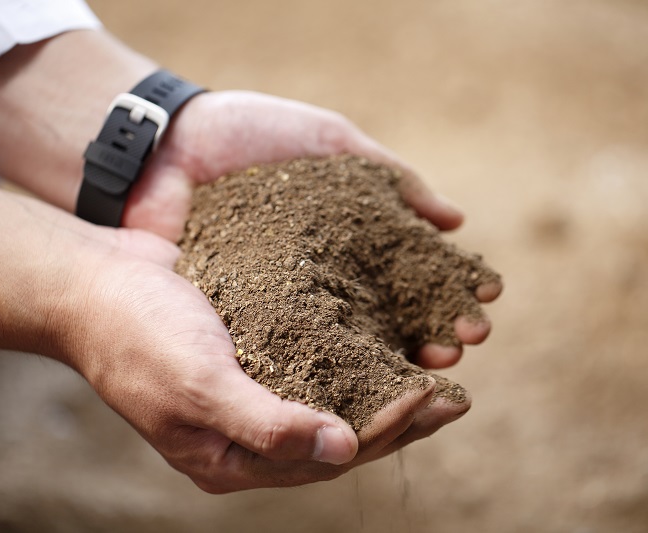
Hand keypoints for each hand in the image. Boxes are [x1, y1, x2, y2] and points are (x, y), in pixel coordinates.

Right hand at [0, 172, 463, 492]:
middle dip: (396, 418)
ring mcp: (245, 391)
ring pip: (330, 399)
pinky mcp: (248, 352)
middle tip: (455, 394)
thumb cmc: (136, 333)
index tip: (435, 400)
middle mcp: (242, 432)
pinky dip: (351, 354)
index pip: (325, 457)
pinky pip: (312, 361)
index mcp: (227, 457)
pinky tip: (381, 337)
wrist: (92, 281)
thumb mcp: (197, 384)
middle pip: (336, 435)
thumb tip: (342, 449)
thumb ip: (266, 423)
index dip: (385, 433)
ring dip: (380, 387)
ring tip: (432, 369)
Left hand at [126, 90, 500, 367]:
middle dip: (426, 342)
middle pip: (382, 327)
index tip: (481, 305)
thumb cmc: (248, 135)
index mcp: (342, 244)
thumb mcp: (327, 143)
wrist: (166, 147)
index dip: (442, 295)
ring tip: (428, 377)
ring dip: (388, 370)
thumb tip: (455, 222)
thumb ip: (389, 178)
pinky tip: (359, 391)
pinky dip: (324, 379)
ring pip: (342, 356)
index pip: (405, 282)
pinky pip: (287, 364)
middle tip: (459, 350)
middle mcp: (316, 287)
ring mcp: (278, 313)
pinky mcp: (239, 331)